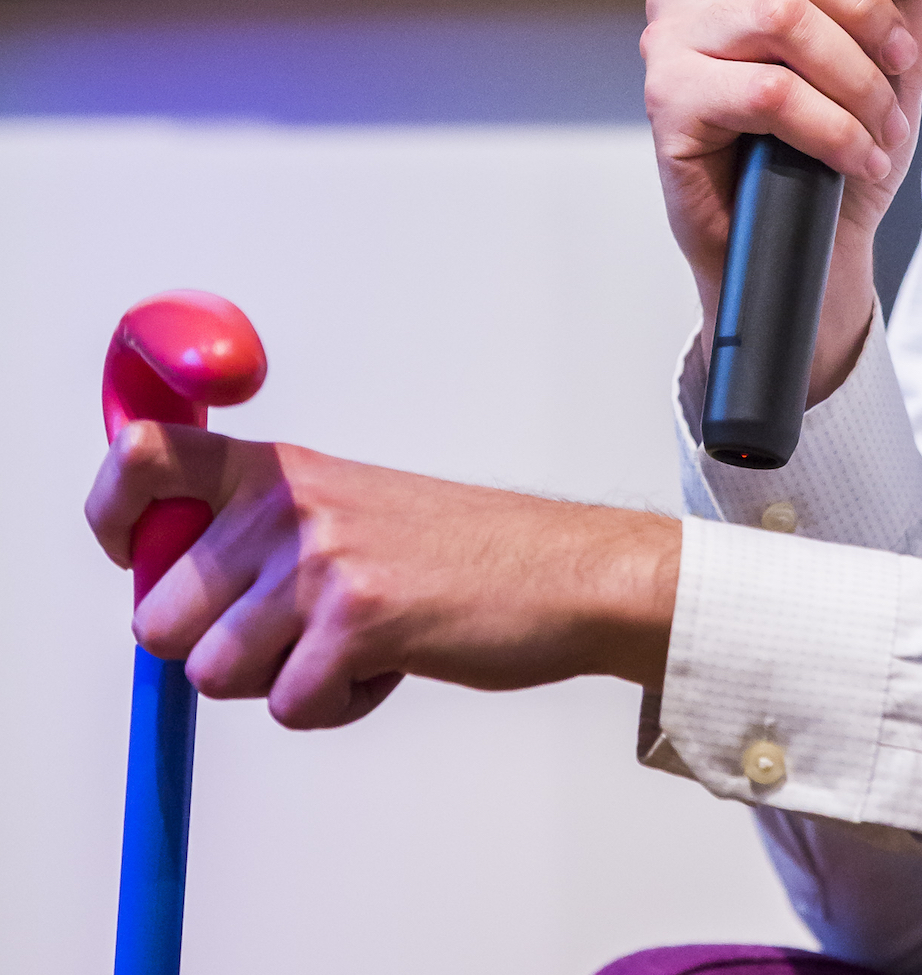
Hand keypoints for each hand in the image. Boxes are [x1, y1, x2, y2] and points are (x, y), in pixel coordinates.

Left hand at [86, 421, 679, 728]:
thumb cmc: (457, 549)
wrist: (562, 572)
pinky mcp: (354, 619)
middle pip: (159, 617)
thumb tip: (168, 594)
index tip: (133, 551)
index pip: (144, 458)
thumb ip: (257, 536)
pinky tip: (388, 661)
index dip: (115, 516)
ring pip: (215, 674)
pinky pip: (288, 707)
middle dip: (214, 650)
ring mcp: (318, 559)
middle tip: (289, 633)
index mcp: (280, 470)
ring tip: (348, 645)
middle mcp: (287, 503)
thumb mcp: (345, 508)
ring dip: (279, 683)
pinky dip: (335, 707)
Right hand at [642, 0, 921, 400]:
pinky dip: (833, 126)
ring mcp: (671, 43)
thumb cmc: (843, 132)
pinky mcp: (669, 105)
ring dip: (857, 78)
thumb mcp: (899, 35)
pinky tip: (853, 154)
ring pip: (781, 17)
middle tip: (899, 58)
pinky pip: (768, 92)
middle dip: (863, 2)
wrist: (820, 240)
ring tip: (880, 124)